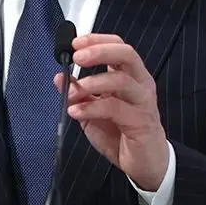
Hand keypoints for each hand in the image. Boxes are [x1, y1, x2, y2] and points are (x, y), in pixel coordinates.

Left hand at [53, 34, 169, 190]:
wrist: (146, 164)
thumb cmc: (122, 133)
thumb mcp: (93, 110)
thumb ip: (78, 93)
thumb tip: (59, 77)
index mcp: (130, 76)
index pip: (118, 46)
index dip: (97, 40)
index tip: (75, 43)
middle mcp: (140, 84)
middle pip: (126, 54)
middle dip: (99, 51)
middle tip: (78, 57)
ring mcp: (142, 101)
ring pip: (121, 80)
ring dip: (92, 82)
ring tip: (72, 92)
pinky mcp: (141, 121)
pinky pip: (115, 108)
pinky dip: (91, 108)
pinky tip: (76, 112)